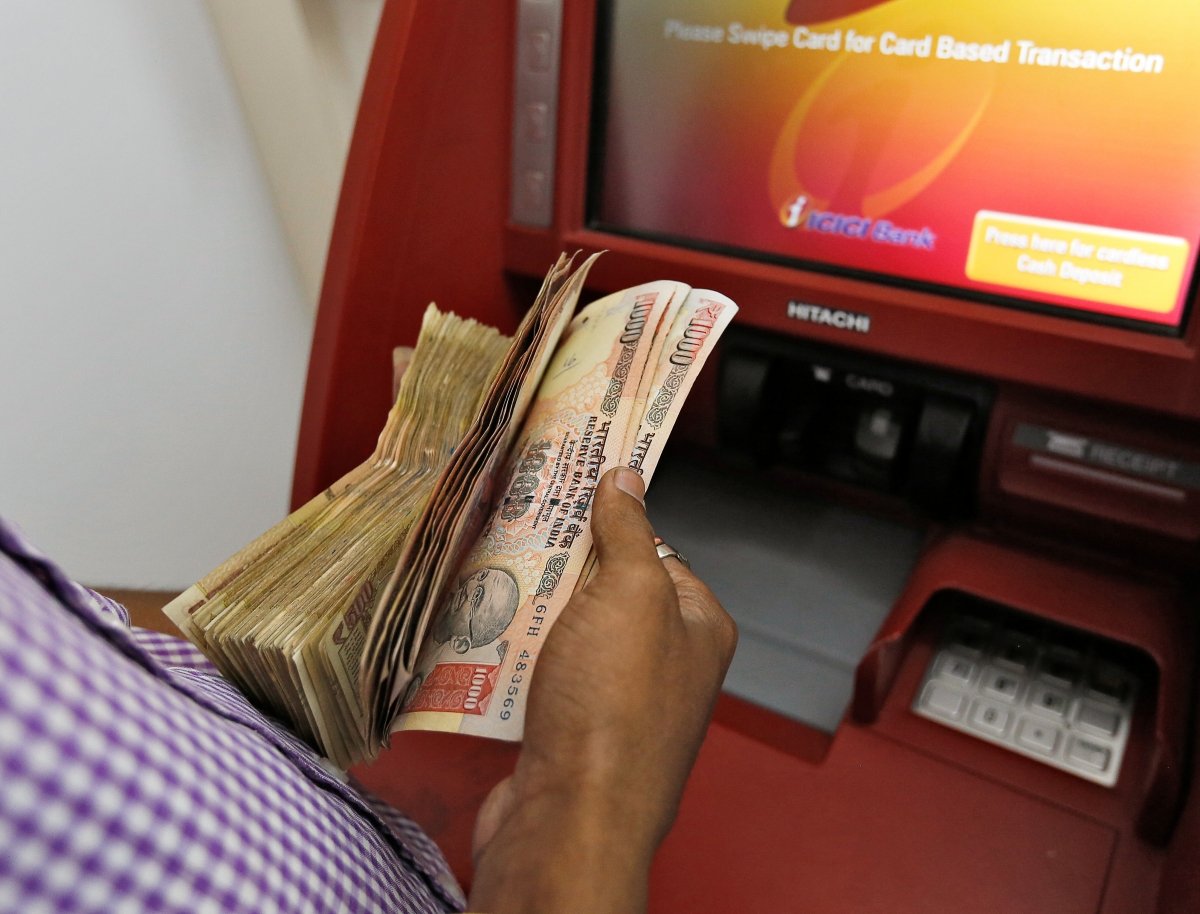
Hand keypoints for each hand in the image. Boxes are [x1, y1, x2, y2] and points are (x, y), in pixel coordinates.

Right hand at [469, 467, 736, 913]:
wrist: (570, 819)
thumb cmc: (615, 709)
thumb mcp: (630, 593)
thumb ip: (630, 531)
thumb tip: (627, 479)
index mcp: (697, 627)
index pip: (658, 552)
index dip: (615, 521)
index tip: (571, 490)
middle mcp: (665, 665)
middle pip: (607, 591)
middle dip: (564, 565)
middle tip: (519, 528)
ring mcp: (618, 702)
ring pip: (569, 633)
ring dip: (533, 611)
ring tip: (494, 577)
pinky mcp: (572, 732)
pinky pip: (542, 676)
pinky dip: (515, 658)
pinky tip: (486, 639)